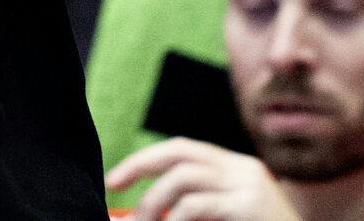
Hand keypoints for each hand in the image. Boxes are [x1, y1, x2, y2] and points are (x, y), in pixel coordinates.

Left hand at [107, 139, 301, 219]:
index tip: (117, 179)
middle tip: (115, 187)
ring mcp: (248, 185)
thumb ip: (193, 208)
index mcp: (235, 168)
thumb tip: (144, 215)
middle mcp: (242, 169)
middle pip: (179, 153)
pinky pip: (198, 205)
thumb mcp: (224, 218)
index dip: (145, 160)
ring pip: (183, 177)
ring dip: (153, 201)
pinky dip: (174, 218)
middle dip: (139, 166)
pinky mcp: (249, 206)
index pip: (182, 150)